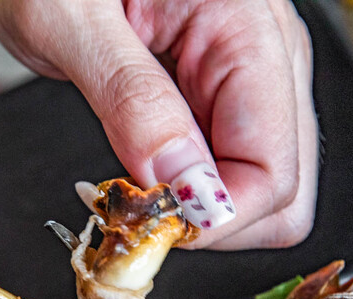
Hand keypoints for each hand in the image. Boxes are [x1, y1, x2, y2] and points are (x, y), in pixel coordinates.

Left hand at [0, 0, 317, 249]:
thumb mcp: (67, 20)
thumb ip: (131, 97)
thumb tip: (182, 180)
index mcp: (246, 23)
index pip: (275, 164)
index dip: (217, 215)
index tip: (155, 224)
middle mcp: (264, 53)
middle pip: (285, 191)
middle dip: (214, 222)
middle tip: (142, 211)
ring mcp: (246, 78)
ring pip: (260, 191)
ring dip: (198, 212)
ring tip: (133, 188)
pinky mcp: (220, 98)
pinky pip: (226, 173)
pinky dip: (186, 194)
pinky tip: (142, 174)